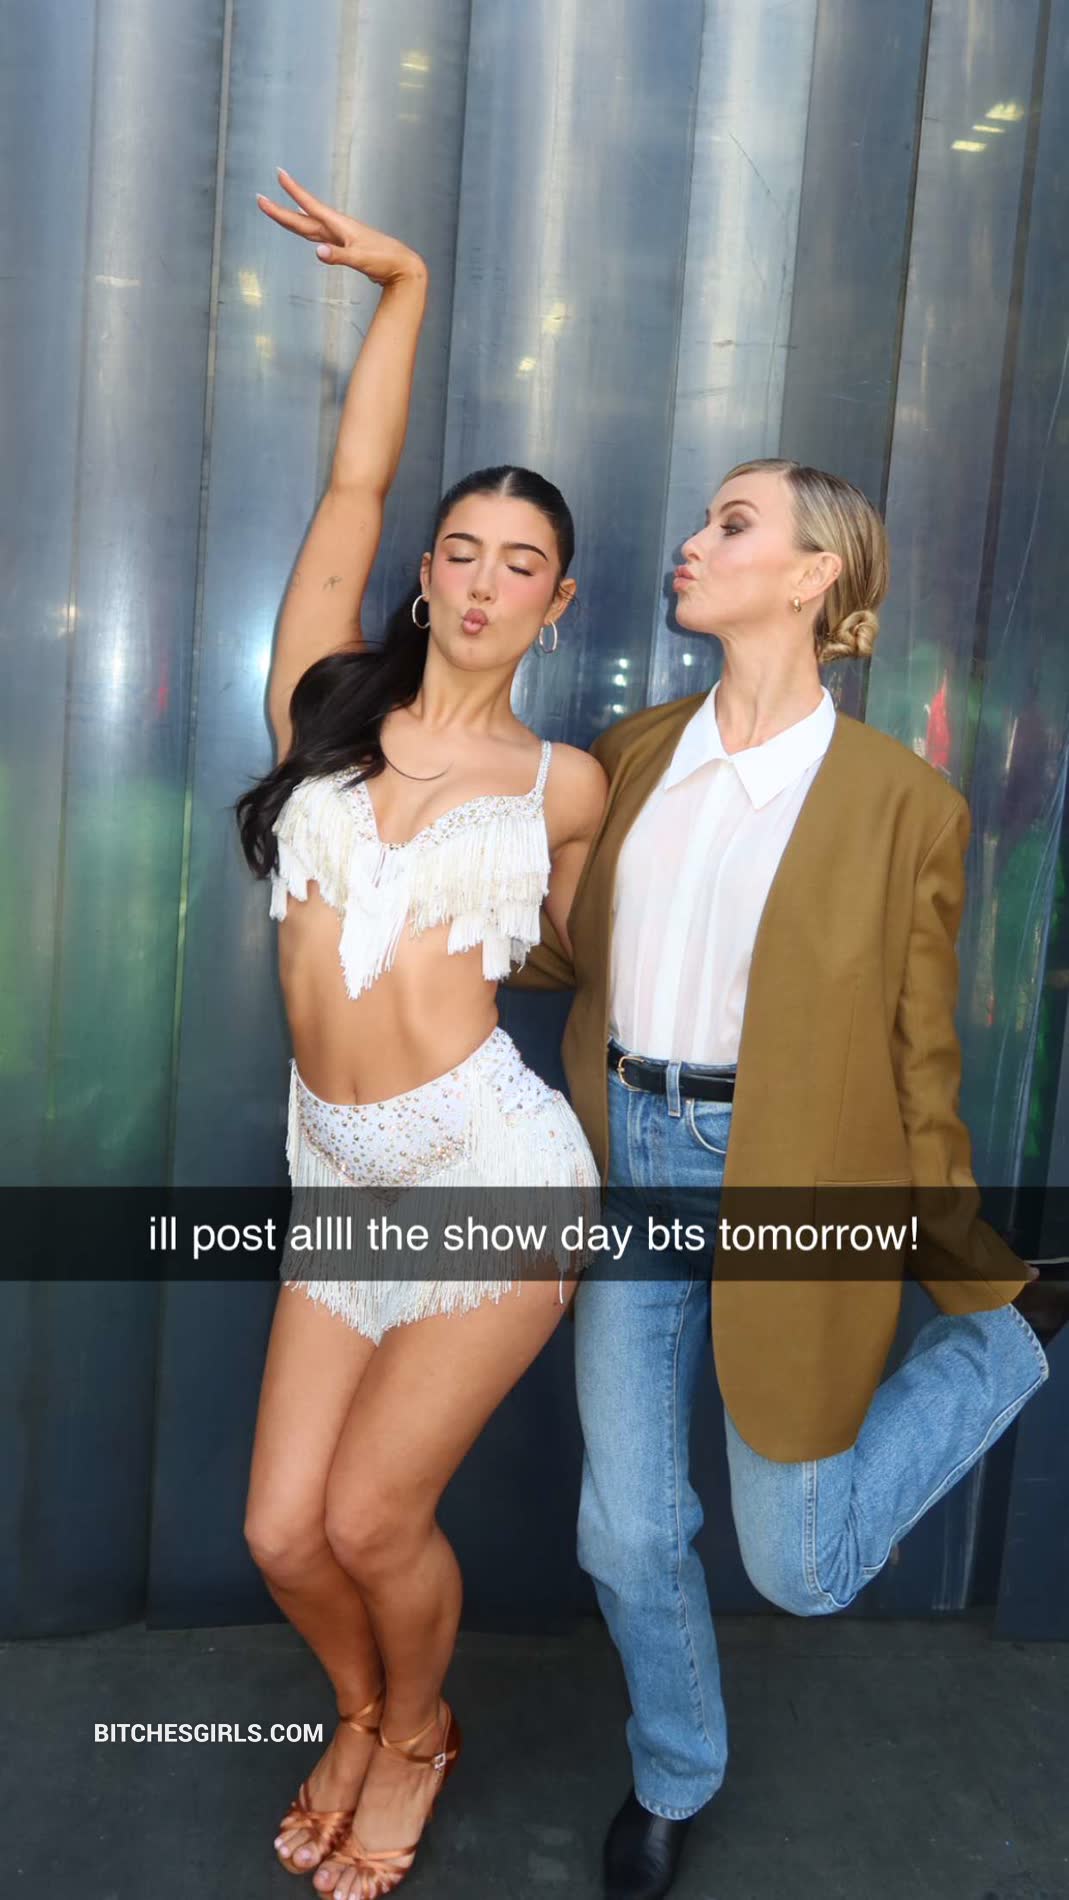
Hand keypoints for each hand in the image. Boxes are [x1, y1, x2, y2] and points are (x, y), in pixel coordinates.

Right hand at [256, 168, 425, 285]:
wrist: (402, 267)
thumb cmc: (385, 261)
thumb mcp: (361, 260)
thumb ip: (339, 256)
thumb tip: (318, 253)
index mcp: (339, 226)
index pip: (310, 206)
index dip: (294, 191)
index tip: (279, 173)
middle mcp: (336, 228)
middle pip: (302, 217)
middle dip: (280, 209)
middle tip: (260, 199)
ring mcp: (339, 237)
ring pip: (309, 226)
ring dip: (290, 218)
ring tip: (274, 210)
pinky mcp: (344, 247)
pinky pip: (319, 235)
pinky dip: (307, 231)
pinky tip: (305, 231)